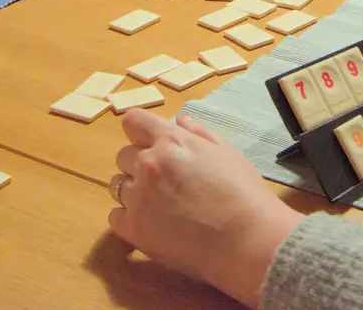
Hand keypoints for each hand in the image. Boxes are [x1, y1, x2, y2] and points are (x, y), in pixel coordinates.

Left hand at [108, 111, 303, 307]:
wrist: (246, 241)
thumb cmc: (244, 194)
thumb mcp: (227, 153)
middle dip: (139, 163)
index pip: (133, 121)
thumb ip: (200, 134)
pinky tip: (151, 223)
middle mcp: (148, 165)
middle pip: (123, 155)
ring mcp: (138, 198)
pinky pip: (115, 216)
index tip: (148, 141)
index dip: (139, 130)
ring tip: (158, 204)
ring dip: (133, 190)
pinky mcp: (134, 229)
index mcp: (171, 142)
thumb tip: (179, 121)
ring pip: (117, 185)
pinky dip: (129, 217)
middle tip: (163, 180)